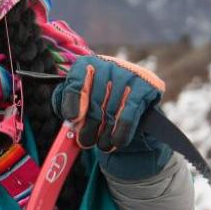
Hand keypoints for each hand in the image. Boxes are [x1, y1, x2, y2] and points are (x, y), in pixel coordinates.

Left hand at [50, 54, 173, 179]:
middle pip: (95, 101)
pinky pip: (129, 116)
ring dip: (104, 134)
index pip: (76, 81)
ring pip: (112, 112)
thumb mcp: (80, 99)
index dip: (72, 101)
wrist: (132, 101)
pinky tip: (116, 142)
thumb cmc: (99, 101)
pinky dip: (121, 132)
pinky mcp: (145, 88)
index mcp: (87, 64)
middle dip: (89, 126)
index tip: (72, 118)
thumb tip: (69, 118)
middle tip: (84, 141)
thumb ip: (65, 105)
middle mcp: (108, 65)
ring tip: (101, 145)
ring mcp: (128, 75)